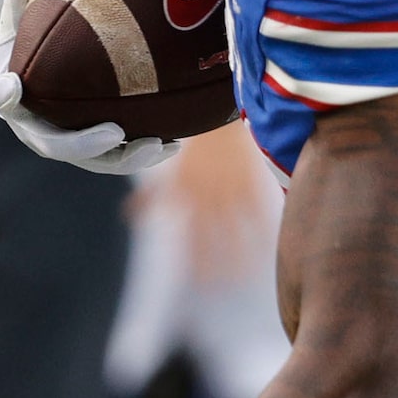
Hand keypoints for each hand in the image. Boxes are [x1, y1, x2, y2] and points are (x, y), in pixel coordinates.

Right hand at [0, 0, 183, 176]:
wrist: (62, 68)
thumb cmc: (43, 37)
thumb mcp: (30, 11)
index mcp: (14, 91)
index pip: (4, 98)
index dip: (6, 96)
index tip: (13, 87)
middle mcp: (34, 125)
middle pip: (52, 144)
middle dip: (82, 144)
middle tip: (114, 132)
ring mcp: (64, 143)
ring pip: (91, 161)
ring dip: (122, 159)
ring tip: (155, 146)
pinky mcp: (93, 152)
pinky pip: (117, 160)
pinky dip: (142, 155)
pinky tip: (171, 145)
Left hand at [165, 120, 276, 280]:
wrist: (213, 109)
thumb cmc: (192, 144)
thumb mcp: (169, 171)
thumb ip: (150, 197)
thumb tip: (128, 216)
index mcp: (187, 197)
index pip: (191, 239)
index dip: (198, 263)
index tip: (202, 284)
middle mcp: (207, 198)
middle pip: (213, 241)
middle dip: (218, 267)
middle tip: (225, 288)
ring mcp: (230, 191)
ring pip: (238, 232)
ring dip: (243, 256)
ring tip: (247, 276)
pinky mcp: (250, 181)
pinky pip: (258, 213)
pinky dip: (263, 230)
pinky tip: (269, 246)